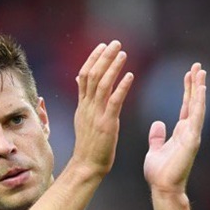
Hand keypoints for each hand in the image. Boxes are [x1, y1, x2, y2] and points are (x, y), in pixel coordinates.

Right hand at [71, 40, 133, 177]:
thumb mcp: (83, 119)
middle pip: (92, 75)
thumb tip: (80, 80)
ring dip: (113, 67)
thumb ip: (84, 99)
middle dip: (104, 57)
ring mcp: (96, 115)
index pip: (84, 75)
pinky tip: (130, 76)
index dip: (93, 59)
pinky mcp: (106, 124)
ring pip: (102, 85)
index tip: (103, 46)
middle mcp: (87, 107)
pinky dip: (121, 87)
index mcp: (82, 106)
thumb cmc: (89, 146)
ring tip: (123, 53)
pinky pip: (114, 102)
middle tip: (115, 43)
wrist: (87, 166)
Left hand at [143, 63, 206, 194]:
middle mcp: (189, 131)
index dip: (188, 90)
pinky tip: (201, 90)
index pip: (187, 106)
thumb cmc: (160, 173)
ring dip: (200, 89)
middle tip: (198, 65)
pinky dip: (199, 103)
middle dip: (196, 84)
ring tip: (201, 71)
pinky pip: (196, 118)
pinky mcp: (192, 141)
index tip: (189, 73)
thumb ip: (158, 136)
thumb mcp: (155, 150)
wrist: (163, 188)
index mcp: (181, 132)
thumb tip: (158, 124)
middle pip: (194, 102)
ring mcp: (192, 135)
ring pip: (198, 107)